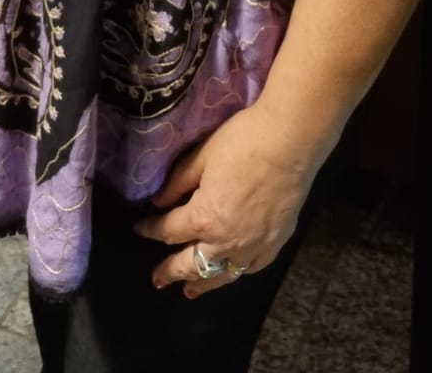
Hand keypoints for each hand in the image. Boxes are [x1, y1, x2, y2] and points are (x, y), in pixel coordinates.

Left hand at [134, 100, 328, 296]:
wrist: (291, 141)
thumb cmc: (243, 141)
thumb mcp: (202, 156)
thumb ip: (178, 182)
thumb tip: (159, 203)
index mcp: (204, 218)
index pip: (169, 230)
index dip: (151, 229)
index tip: (140, 228)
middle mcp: (226, 241)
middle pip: (191, 263)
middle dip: (170, 271)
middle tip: (157, 279)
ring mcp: (253, 247)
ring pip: (221, 275)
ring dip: (202, 283)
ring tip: (188, 291)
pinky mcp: (275, 243)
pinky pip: (251, 268)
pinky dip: (235, 273)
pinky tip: (229, 272)